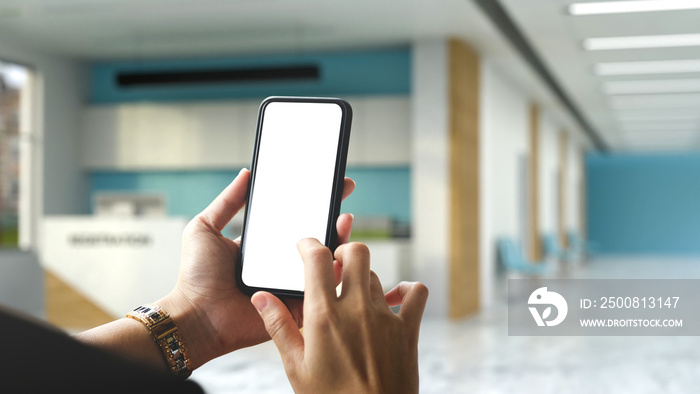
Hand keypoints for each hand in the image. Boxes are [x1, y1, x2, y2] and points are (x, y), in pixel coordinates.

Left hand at [160, 169, 355, 368]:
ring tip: (343, 219)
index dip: (311, 203)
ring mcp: (291, 285)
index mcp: (264, 247)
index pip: (294, 221)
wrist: (196, 316)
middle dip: (332, 216)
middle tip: (341, 195)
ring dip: (339, 239)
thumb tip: (245, 174)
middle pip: (315, 238)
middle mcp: (280, 264)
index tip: (326, 184)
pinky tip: (339, 253)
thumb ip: (226, 202)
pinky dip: (335, 271)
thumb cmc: (196, 277)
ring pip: (325, 261)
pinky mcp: (297, 306)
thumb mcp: (205, 228)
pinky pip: (322, 288)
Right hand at [251, 239, 428, 393]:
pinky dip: (407, 290)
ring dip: (363, 278)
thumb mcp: (296, 367)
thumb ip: (278, 326)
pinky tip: (394, 299)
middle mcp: (356, 309)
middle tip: (334, 265)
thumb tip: (261, 297)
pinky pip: (415, 293)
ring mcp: (385, 317)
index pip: (317, 259)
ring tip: (354, 296)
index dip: (309, 244)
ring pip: (376, 274)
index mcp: (324, 317)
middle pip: (356, 253)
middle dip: (343, 251)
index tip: (305, 245)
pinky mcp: (407, 330)